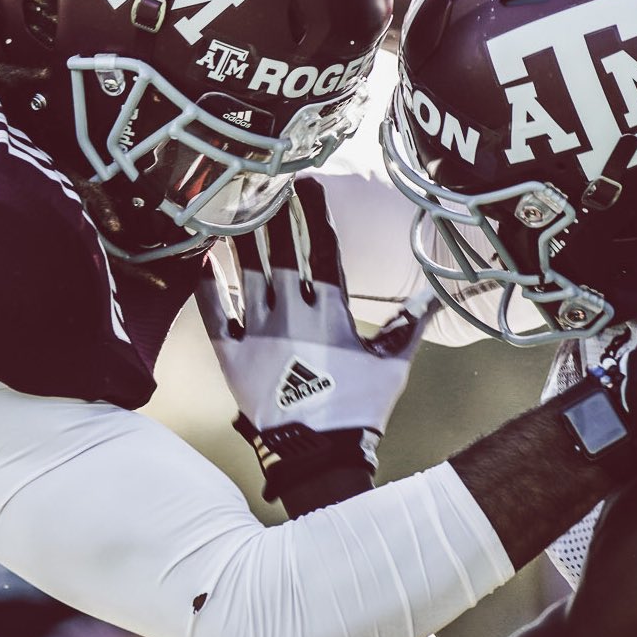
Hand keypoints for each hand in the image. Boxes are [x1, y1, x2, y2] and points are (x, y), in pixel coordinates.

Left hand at [196, 178, 432, 501]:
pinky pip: (215, 311)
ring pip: (246, 270)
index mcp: (331, 311)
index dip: (314, 212)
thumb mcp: (392, 366)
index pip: (323, 248)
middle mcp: (291, 311)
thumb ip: (409, 326)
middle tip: (265, 182)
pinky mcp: (232, 354)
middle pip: (280, 249)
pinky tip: (203, 257)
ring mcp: (258, 331)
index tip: (306, 184)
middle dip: (274, 212)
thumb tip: (434, 297)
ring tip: (235, 206)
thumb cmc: (359, 409)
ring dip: (241, 236)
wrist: (317, 454)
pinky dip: (208, 283)